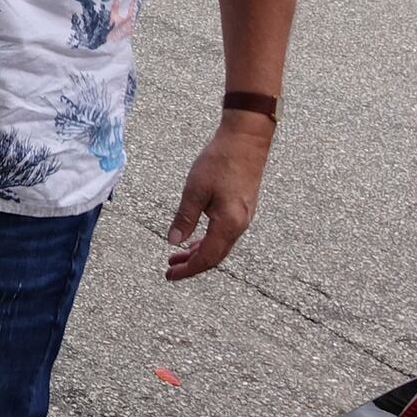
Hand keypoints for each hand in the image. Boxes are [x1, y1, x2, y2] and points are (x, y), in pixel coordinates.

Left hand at [165, 113, 274, 281]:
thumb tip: (174, 241)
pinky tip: (195, 239)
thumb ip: (185, 217)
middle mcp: (240, 225)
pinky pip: (224, 234)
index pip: (208, 257)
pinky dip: (207, 241)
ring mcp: (243, 217)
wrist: (246, 140)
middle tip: (170, 271)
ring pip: (220, 245)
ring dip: (198, 253)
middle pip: (215, 256)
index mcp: (229, 224)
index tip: (170, 275)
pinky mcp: (242, 208)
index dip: (188, 269)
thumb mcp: (195, 190)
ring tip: (177, 257)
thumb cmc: (220, 161)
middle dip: (192, 265)